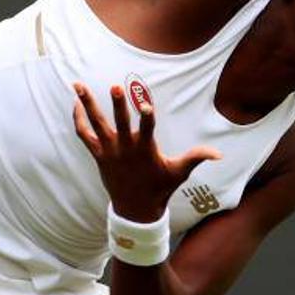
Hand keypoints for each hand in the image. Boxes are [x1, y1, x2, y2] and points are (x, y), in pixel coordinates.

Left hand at [72, 82, 220, 221]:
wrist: (135, 210)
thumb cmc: (160, 188)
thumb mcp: (179, 173)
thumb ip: (196, 158)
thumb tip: (219, 154)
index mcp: (145, 150)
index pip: (147, 129)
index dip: (146, 116)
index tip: (146, 104)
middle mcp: (125, 149)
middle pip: (119, 123)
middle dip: (118, 105)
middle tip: (115, 87)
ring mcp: (109, 151)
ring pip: (95, 124)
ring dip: (87, 104)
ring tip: (78, 85)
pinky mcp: (98, 155)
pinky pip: (83, 135)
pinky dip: (78, 119)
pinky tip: (76, 104)